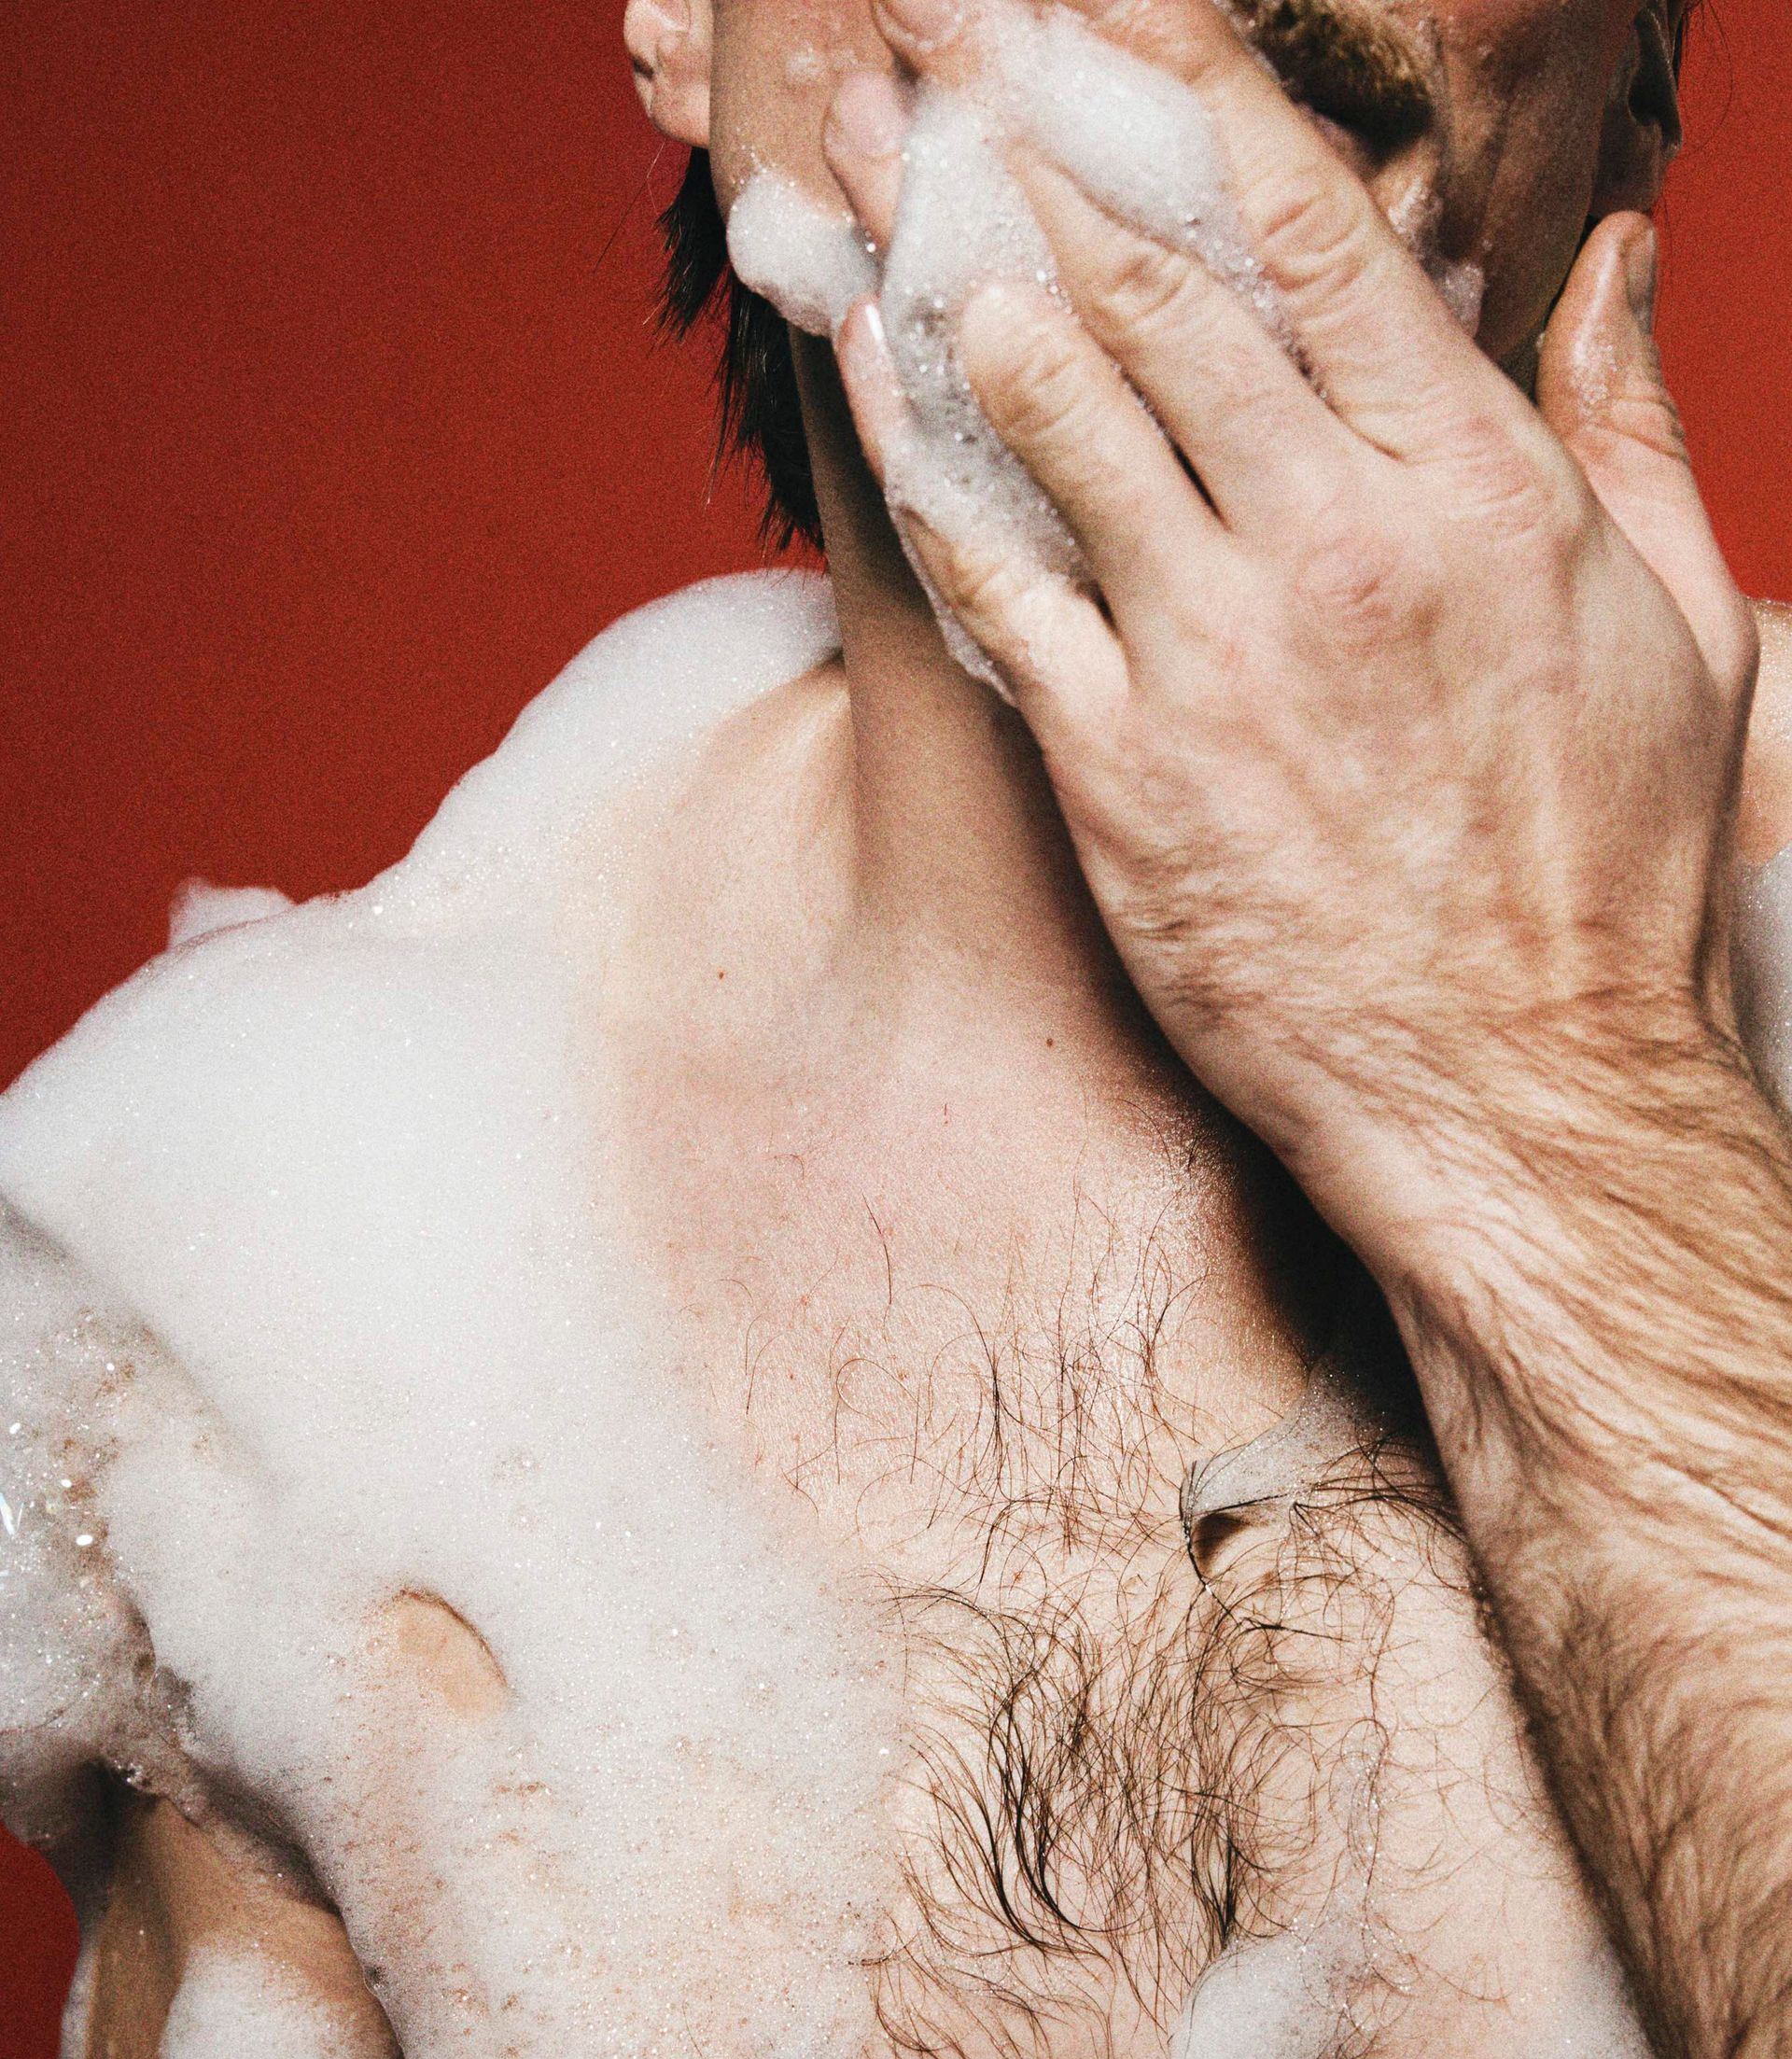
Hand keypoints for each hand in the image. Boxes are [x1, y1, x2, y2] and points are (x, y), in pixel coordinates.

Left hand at [823, 0, 1759, 1278]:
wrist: (1522, 1093)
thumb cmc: (1607, 876)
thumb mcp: (1679, 625)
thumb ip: (1629, 421)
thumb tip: (1608, 257)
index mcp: (1476, 487)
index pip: (1312, 232)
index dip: (1191, 92)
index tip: (1106, 9)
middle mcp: (1335, 545)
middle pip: (1159, 287)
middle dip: (1040, 132)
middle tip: (945, 31)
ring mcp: (1216, 658)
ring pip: (1057, 407)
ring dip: (954, 260)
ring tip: (881, 151)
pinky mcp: (1121, 772)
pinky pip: (994, 583)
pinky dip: (923, 462)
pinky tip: (862, 368)